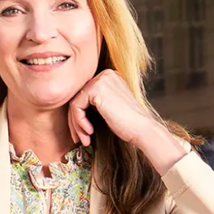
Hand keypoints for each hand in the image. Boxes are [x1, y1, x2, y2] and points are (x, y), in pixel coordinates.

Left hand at [69, 68, 188, 174]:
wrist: (141, 129)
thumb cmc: (127, 124)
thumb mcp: (108, 108)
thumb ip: (94, 102)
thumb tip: (71, 109)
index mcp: (109, 77)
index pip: (85, 95)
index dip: (79, 116)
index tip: (82, 132)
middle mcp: (105, 74)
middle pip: (78, 98)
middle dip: (76, 121)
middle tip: (79, 138)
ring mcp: (101, 79)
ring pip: (75, 103)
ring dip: (76, 124)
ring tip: (84, 139)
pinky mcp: (96, 88)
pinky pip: (76, 106)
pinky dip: (79, 122)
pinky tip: (89, 131)